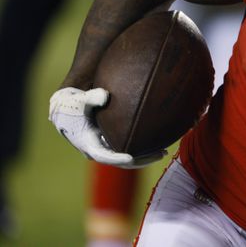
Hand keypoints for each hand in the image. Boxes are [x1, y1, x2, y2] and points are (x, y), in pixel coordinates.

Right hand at [48, 87, 165, 168]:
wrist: (67, 109)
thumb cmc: (74, 104)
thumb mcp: (79, 100)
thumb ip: (91, 97)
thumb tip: (105, 95)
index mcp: (88, 143)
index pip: (103, 156)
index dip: (117, 159)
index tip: (131, 158)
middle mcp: (97, 150)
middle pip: (121, 162)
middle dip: (141, 160)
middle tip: (161, 154)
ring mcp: (104, 149)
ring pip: (126, 160)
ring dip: (144, 158)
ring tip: (164, 152)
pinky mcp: (110, 144)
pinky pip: (127, 152)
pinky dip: (141, 151)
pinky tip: (157, 145)